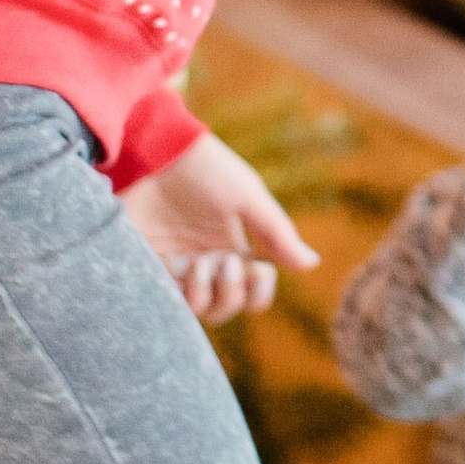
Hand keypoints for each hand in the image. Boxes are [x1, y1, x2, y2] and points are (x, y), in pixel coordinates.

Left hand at [121, 130, 316, 323]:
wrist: (154, 154)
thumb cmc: (206, 171)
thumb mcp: (248, 198)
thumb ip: (278, 234)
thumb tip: (312, 264)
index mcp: (238, 246)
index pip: (255, 289)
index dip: (260, 292)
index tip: (259, 270)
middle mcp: (210, 261)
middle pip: (230, 305)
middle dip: (233, 293)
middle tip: (227, 263)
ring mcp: (181, 265)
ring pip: (201, 309)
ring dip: (206, 294)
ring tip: (198, 264)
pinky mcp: (152, 266)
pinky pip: (170, 300)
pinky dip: (180, 292)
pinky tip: (178, 264)